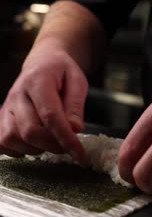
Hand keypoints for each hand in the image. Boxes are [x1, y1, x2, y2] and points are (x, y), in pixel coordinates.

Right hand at [0, 41, 87, 160]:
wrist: (42, 62)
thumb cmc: (61, 73)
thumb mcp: (77, 81)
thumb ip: (75, 105)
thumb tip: (75, 129)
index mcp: (37, 80)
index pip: (50, 115)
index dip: (65, 138)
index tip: (79, 153)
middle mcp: (17, 94)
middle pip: (29, 131)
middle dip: (52, 145)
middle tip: (68, 146)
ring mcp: (6, 106)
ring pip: (11, 139)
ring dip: (35, 148)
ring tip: (51, 140)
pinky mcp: (1, 118)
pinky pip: (1, 142)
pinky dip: (17, 149)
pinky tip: (33, 144)